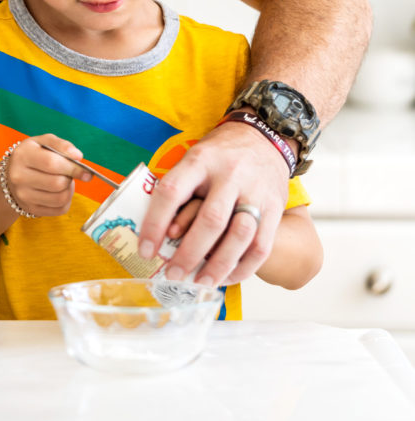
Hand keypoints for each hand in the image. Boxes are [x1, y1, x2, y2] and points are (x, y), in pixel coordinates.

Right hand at [5, 134, 92, 216]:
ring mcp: (23, 195)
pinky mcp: (31, 209)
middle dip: (70, 178)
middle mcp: (19, 177)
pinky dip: (66, 201)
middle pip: (58, 183)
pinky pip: (60, 210)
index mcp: (23, 156)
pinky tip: (60, 192)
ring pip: (60, 198)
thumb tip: (78, 156)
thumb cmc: (32, 155)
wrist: (11, 175)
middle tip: (68, 173)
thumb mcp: (43, 142)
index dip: (73, 167)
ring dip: (69, 189)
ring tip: (64, 181)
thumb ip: (62, 145)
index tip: (86, 171)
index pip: (52, 163)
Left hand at [138, 121, 289, 284]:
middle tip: (173, 275)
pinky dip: (243, 268)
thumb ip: (178, 190)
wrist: (264, 138)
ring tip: (200, 282)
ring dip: (218, 265)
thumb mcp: (193, 159)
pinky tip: (226, 278)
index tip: (145, 250)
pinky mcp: (275, 208)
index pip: (172, 192)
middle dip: (189, 253)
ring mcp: (256, 191)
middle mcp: (230, 174)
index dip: (155, 224)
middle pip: (211, 220)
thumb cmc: (220, 156)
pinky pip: (261, 246)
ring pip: (240, 236)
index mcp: (200, 160)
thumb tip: (154, 233)